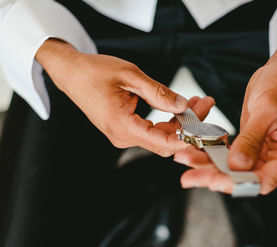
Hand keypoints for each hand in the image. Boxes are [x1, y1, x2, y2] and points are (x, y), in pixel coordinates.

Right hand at [36, 39, 214, 155]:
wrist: (71, 74)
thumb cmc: (94, 72)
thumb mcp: (130, 76)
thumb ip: (158, 93)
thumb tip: (182, 105)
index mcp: (122, 125)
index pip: (164, 143)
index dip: (188, 137)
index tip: (205, 124)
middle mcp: (122, 136)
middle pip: (165, 141)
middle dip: (189, 125)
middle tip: (204, 103)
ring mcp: (123, 135)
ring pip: (160, 136)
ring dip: (180, 122)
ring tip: (196, 102)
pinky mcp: (124, 129)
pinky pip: (151, 131)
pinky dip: (167, 121)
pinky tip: (179, 107)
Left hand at [174, 22, 276, 193]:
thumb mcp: (266, 109)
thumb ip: (251, 139)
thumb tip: (236, 164)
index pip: (263, 180)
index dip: (237, 183)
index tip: (213, 181)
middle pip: (245, 176)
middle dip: (216, 175)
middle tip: (190, 177)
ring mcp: (266, 150)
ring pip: (235, 166)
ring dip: (210, 164)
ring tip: (187, 159)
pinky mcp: (253, 142)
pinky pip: (232, 152)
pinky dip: (214, 151)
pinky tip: (197, 149)